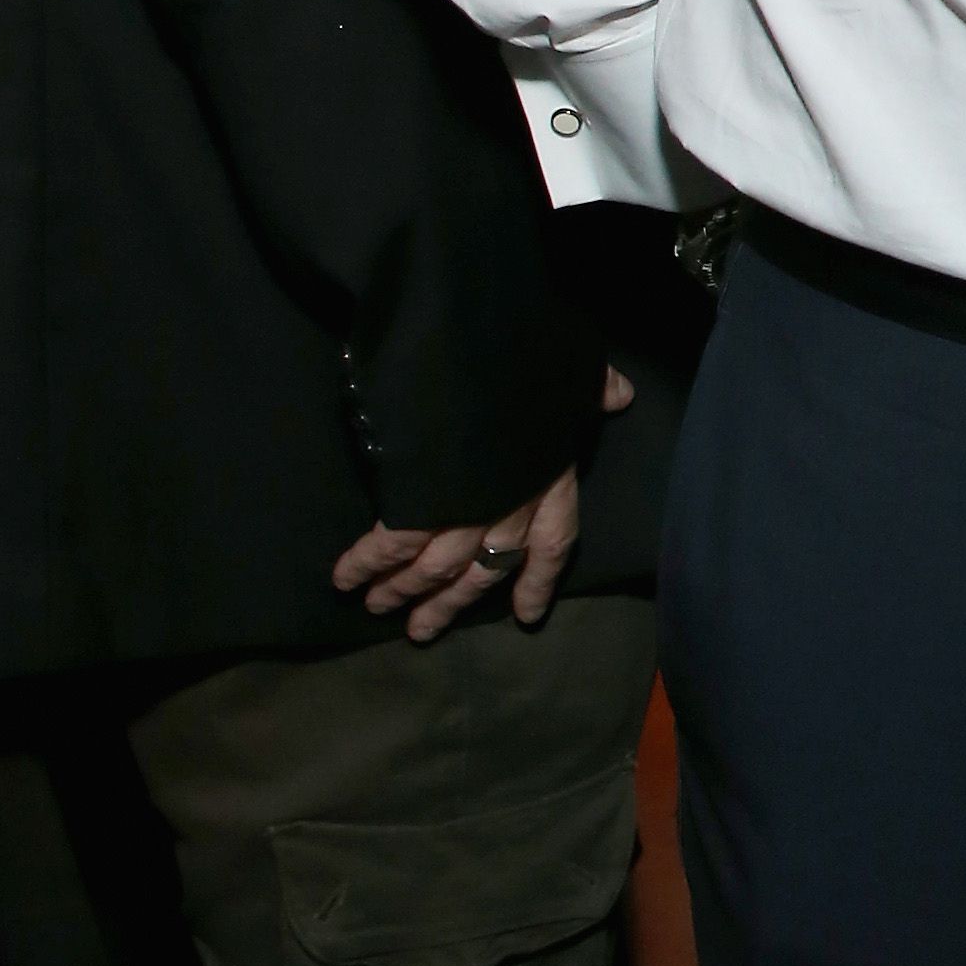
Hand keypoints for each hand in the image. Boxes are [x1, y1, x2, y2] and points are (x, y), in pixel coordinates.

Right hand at [334, 367, 632, 642]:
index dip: (538, 581)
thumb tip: (620, 392)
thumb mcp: (577, 369)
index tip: (525, 616)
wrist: (479, 332)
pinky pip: (393, 542)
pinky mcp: (421, 495)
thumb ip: (593, 388)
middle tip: (421, 632)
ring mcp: (467, 505)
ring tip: (377, 609)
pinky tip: (345, 579)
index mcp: (552, 480)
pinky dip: (366, 562)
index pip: (552, 544)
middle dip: (450, 603)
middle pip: (485, 570)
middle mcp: (512, 503)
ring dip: (403, 591)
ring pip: (436, 567)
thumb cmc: (533, 351)